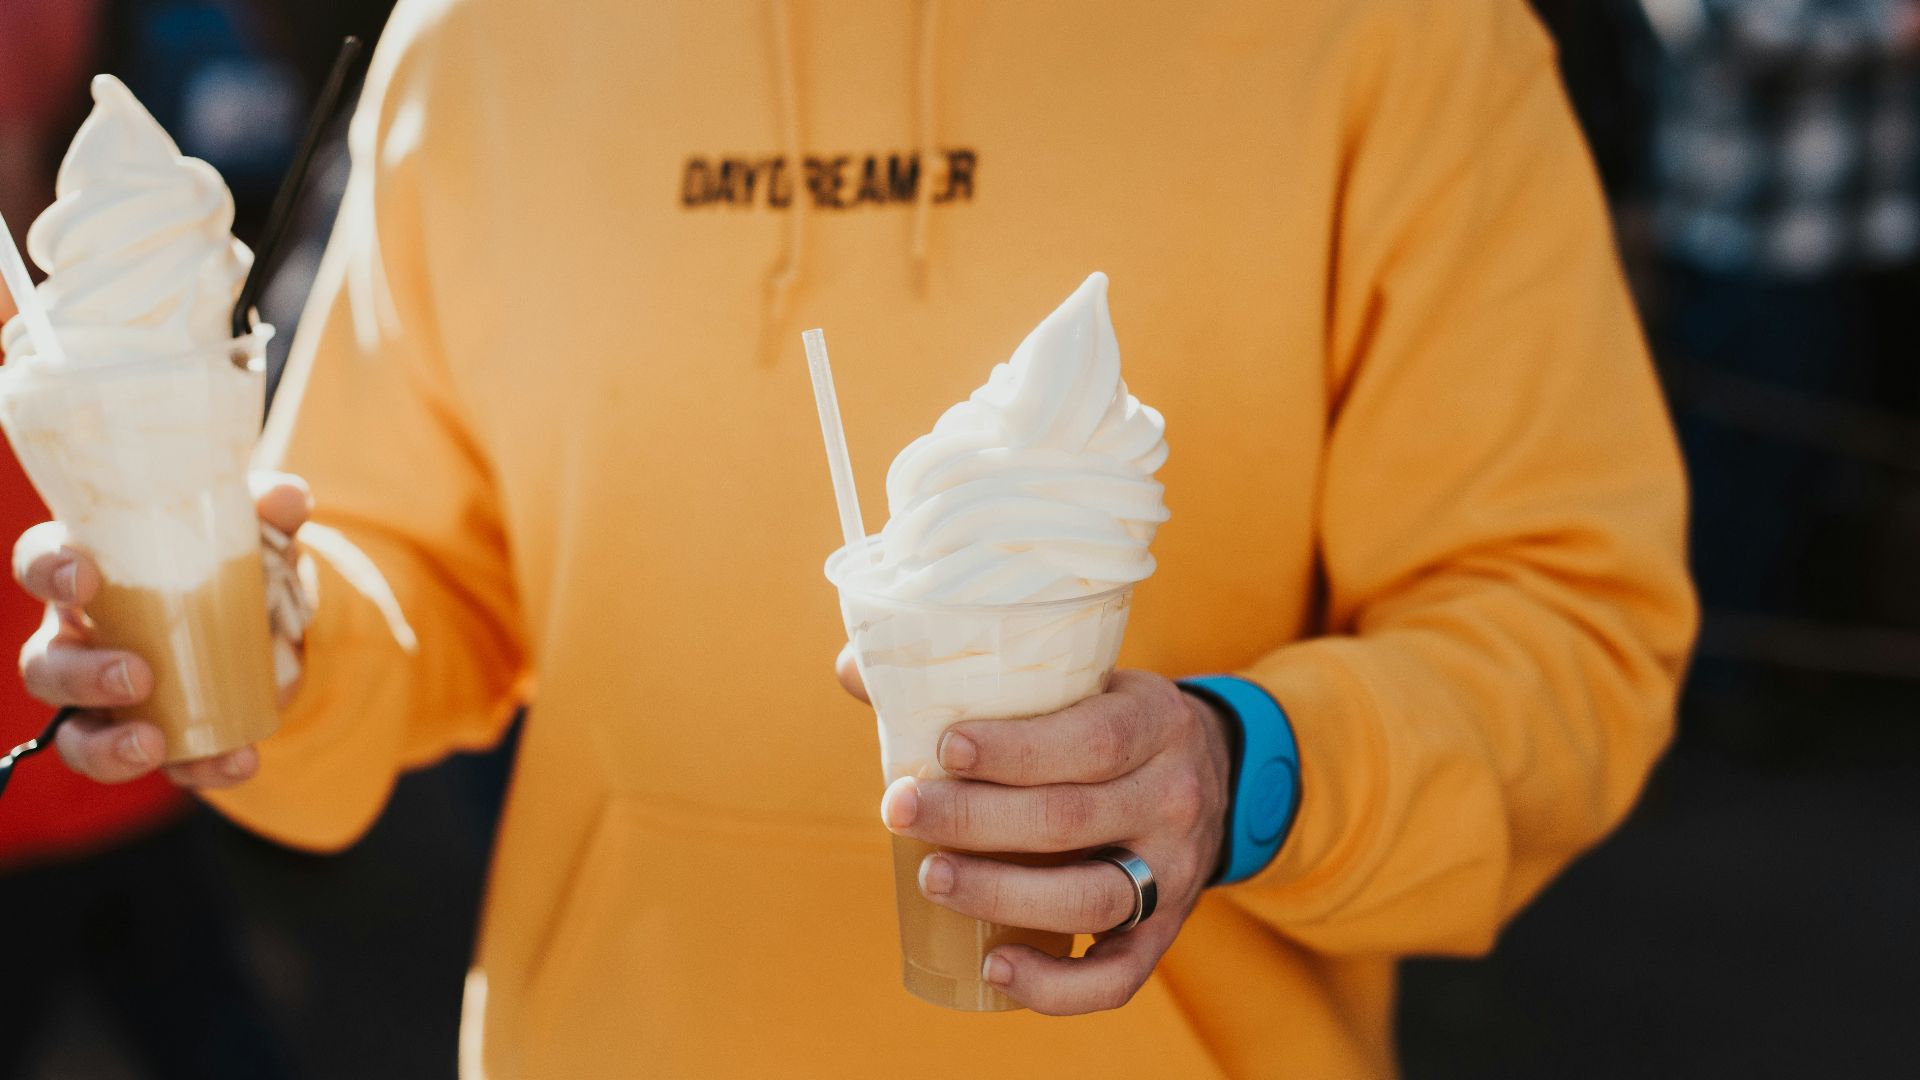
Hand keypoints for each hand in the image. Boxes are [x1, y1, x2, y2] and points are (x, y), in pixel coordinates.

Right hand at [13, 470, 311, 787]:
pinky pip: (160, 765)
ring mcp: (107, 700)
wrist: (274, 622)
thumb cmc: (231, 562)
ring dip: (107, 747)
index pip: (40, 564)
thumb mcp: (253, 532)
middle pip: (46, 665)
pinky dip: (197, 769)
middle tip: (138, 675)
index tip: (83, 578)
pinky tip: (238, 761)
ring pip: (77, 735)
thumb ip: (267, 512)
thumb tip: (288, 497)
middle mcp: (81, 640)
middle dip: (82, 676)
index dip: (48, 571)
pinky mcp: (151, 737)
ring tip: (154, 746)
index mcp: (91, 574)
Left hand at [836, 652, 1234, 1014]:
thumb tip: (855, 669)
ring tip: (930, 877)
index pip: (1091, 740)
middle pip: (1071, 819)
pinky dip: (1053, 986)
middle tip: (900, 810)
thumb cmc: (1110, 720)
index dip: (1015, 749)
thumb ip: (980, 676)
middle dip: (975, 819)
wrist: (1216, 773)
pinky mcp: (1165, 931)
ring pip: (1088, 898)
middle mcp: (1174, 798)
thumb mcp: (1078, 679)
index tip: (944, 748)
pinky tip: (992, 967)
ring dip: (1000, 895)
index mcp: (1155, 722)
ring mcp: (1175, 871)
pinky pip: (1116, 977)